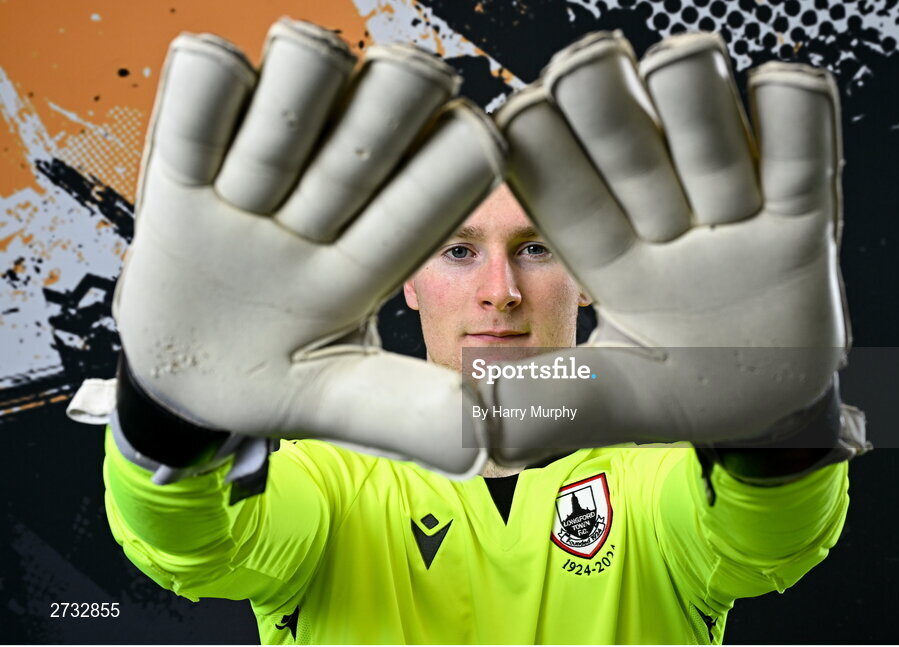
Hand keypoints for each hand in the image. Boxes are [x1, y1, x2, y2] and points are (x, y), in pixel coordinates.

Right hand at [115, 18, 502, 476]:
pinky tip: (203, 162)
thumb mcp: (340, 401)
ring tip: (248, 192)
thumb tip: (494, 440)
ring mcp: (271, 148)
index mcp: (391, 234)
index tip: (465, 160)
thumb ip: (414, 414)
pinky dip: (208, 99)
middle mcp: (343, 175)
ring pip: (309, 61)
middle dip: (383, 117)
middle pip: (395, 91)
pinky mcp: (196, 138)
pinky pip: (207, 74)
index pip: (452, 172)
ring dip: (287, 115)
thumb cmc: (276, 380)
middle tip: (332, 186)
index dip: (458, 162)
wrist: (180, 367)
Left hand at [490, 31, 848, 462]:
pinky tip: (779, 81)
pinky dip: (796, 110)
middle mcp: (661, 213)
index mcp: (604, 254)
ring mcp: (733, 206)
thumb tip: (466, 427)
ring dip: (691, 95)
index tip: (521, 119)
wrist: (774, 405)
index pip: (562, 193)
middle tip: (585, 68)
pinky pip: (804, 147)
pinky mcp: (803, 211)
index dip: (541, 153)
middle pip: (627, 139)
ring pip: (707, 126)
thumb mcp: (615, 405)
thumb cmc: (681, 396)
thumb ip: (547, 406)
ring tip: (684, 65)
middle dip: (605, 105)